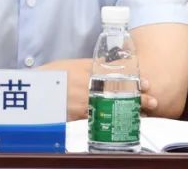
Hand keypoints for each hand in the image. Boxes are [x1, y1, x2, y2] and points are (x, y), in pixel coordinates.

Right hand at [39, 59, 158, 119]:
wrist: (35, 90)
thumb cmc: (53, 75)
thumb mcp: (73, 64)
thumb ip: (91, 65)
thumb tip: (110, 64)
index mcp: (88, 71)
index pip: (117, 76)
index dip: (134, 81)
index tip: (146, 83)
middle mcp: (89, 87)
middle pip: (118, 93)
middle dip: (137, 98)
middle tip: (153, 101)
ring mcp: (84, 102)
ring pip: (112, 107)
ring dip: (127, 111)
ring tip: (142, 114)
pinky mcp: (78, 116)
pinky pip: (99, 119)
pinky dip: (111, 121)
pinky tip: (120, 124)